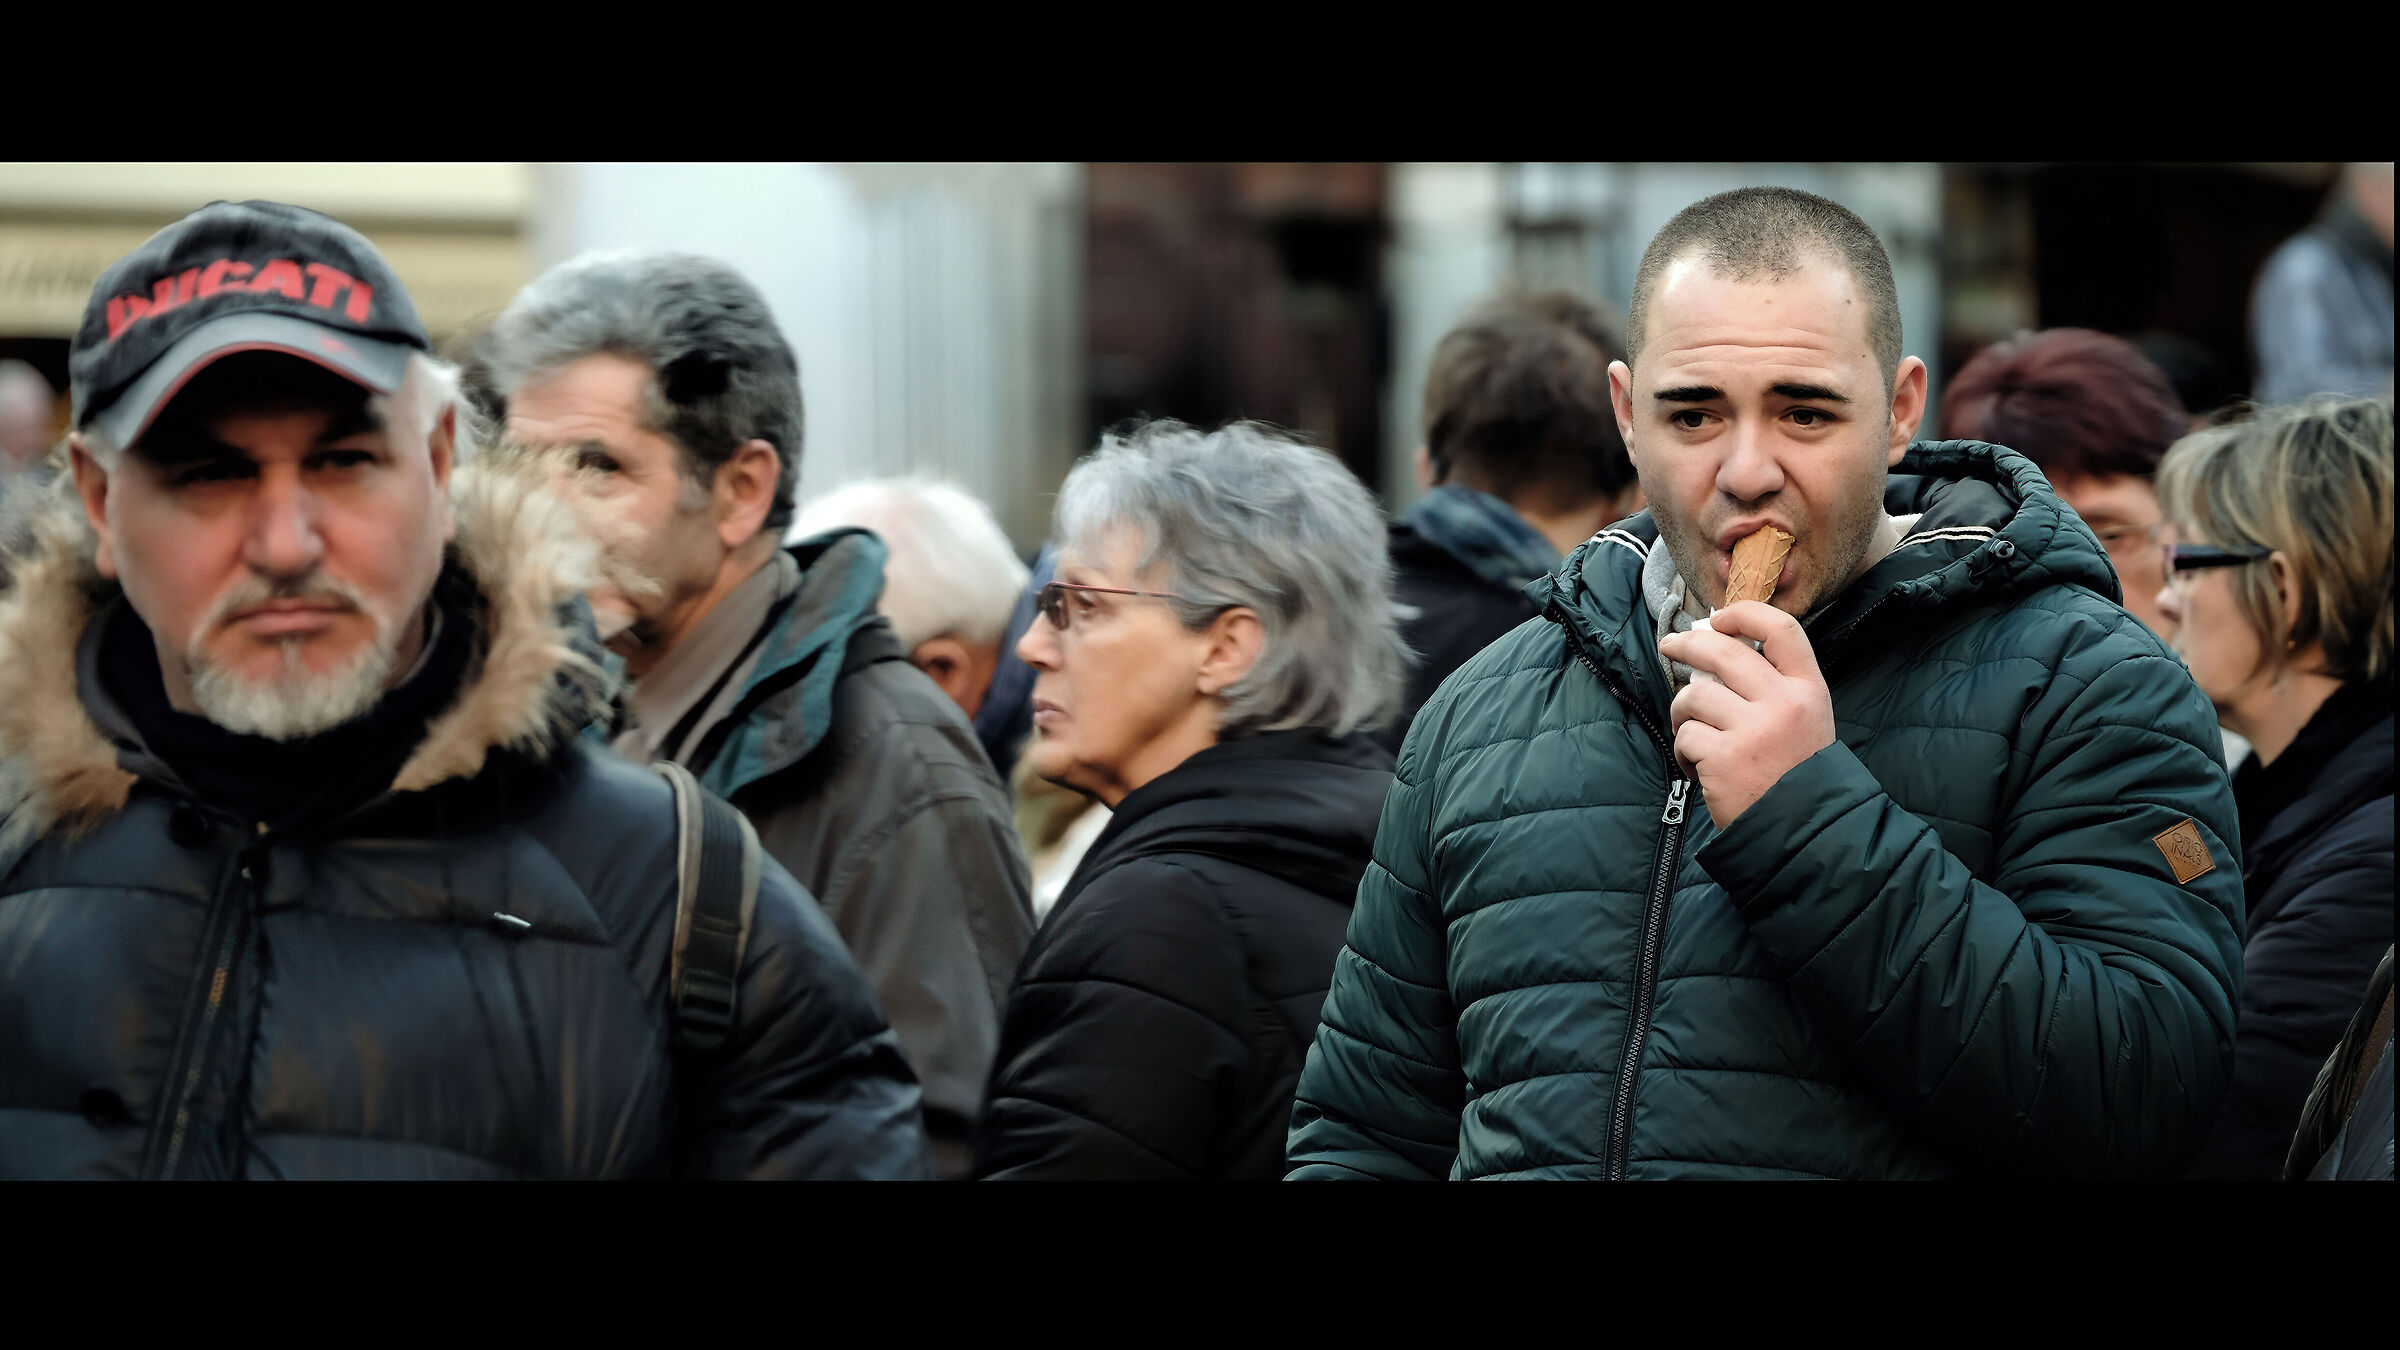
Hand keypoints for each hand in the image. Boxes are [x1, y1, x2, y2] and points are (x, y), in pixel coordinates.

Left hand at [1656, 601, 1836, 826]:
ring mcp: (1753, 730)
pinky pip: (1686, 735)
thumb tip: (1716, 647)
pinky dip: (1683, 750)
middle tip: (1671, 645)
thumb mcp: (1806, 721)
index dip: (1744, 614)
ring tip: (1690, 730)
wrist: (1807, 832)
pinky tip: (1697, 766)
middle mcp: (1783, 703)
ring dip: (1682, 710)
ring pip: (1695, 694)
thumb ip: (1773, 686)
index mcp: (1808, 690)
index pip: (1781, 629)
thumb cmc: (1798, 773)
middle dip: (1689, 643)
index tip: (1718, 618)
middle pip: (1724, 650)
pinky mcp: (1724, 758)